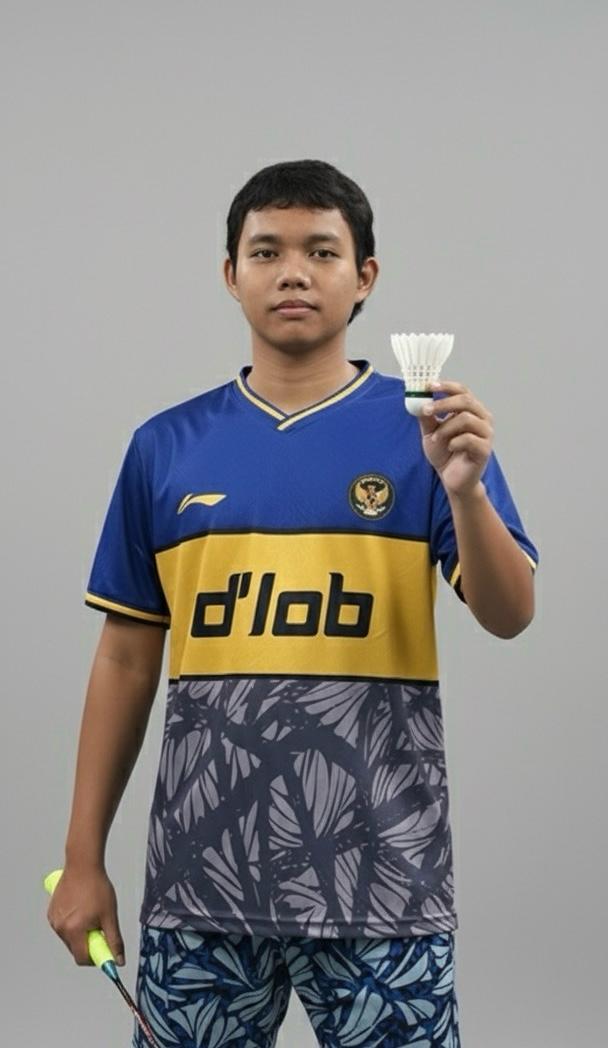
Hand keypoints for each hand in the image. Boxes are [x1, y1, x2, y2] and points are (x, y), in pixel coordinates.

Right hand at [46, 864, 124, 965]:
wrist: (83, 865)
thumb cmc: (96, 886)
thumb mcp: (110, 915)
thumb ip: (114, 940)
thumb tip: (119, 960)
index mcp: (74, 930)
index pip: (82, 959)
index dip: (96, 958)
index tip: (105, 951)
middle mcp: (60, 928)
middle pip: (76, 949)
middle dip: (89, 943)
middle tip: (100, 926)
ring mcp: (54, 920)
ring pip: (69, 938)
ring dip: (80, 933)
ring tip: (90, 912)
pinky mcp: (51, 913)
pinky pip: (63, 927)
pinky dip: (72, 923)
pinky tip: (80, 908)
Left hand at [418, 380, 493, 496]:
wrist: (452, 479)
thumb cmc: (445, 454)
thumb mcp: (431, 432)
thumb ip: (427, 417)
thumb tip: (417, 399)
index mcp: (471, 410)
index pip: (462, 391)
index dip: (446, 386)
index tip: (428, 386)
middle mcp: (482, 418)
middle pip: (466, 400)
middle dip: (443, 404)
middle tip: (426, 410)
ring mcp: (486, 434)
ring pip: (466, 418)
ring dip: (445, 428)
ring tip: (436, 439)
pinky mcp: (485, 449)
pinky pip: (469, 439)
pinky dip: (454, 442)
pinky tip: (450, 448)